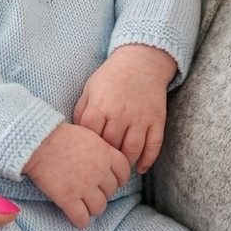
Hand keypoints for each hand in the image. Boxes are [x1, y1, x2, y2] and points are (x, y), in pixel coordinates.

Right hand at [23, 121, 129, 227]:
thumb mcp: (88, 134)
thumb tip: (104, 160)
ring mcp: (84, 187)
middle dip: (103, 193)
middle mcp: (99, 172)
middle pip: (111, 191)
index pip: (123, 173)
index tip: (111, 181)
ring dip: (93, 208)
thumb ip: (100, 148)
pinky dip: (81, 221)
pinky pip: (82, 218)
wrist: (38, 142)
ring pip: (99, 207)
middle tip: (91, 191)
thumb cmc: (60, 135)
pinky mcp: (68, 199)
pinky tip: (77, 218)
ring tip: (85, 206)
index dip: (119, 179)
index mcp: (106, 154)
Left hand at [73, 44, 176, 173]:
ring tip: (119, 169)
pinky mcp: (156, 120)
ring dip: (125, 162)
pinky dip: (147, 160)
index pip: (90, 135)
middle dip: (105, 158)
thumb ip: (81, 110)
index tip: (86, 153)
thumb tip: (74, 133)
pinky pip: (154, 145)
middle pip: (110, 146)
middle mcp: (120, 114)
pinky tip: (140, 168)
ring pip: (132, 150)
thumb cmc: (111, 76)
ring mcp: (140, 118)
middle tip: (102, 167)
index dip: (87, 147)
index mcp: (100, 105)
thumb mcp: (90, 88)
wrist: (142, 61)